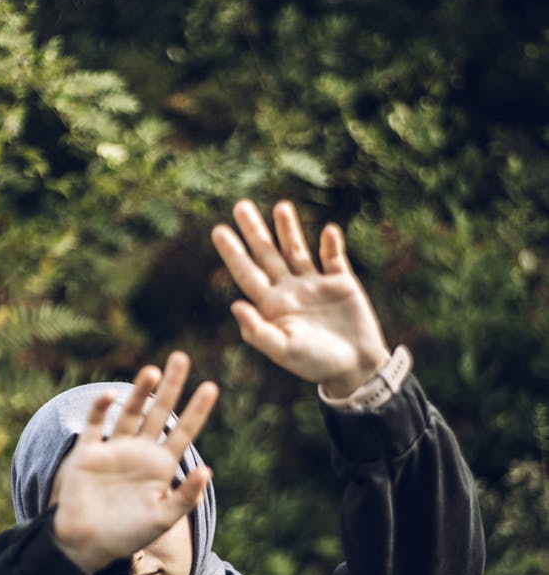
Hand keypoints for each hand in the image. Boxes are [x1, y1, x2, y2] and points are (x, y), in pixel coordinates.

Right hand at [51, 352, 217, 571]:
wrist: (86, 545)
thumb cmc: (127, 535)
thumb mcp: (163, 519)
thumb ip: (185, 497)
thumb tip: (207, 470)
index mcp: (161, 466)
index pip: (184, 431)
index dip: (197, 410)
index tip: (211, 386)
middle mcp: (140, 452)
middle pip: (159, 412)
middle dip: (170, 386)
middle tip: (181, 357)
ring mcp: (114, 450)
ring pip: (130, 413)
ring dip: (140, 392)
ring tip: (152, 370)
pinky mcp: (88, 453)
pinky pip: (95, 426)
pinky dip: (101, 410)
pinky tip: (110, 396)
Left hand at [211, 200, 388, 395]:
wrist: (355, 369)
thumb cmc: (315, 364)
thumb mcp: (283, 350)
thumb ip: (258, 331)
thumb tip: (236, 306)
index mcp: (272, 306)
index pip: (247, 273)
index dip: (233, 252)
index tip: (218, 230)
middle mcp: (290, 291)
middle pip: (267, 254)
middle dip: (254, 231)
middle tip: (240, 205)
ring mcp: (315, 285)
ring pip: (297, 251)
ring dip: (289, 229)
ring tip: (281, 206)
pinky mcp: (341, 284)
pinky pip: (334, 258)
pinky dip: (331, 245)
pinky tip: (328, 231)